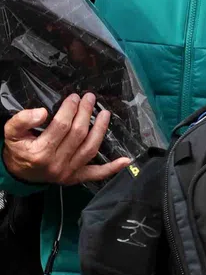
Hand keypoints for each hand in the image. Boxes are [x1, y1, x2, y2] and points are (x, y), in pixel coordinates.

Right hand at [3, 96, 131, 185]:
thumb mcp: (11, 133)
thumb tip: (43, 112)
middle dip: (85, 113)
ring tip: (105, 113)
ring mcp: (69, 172)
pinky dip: (112, 168)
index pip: (61, 126)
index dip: (70, 109)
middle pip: (78, 134)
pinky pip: (97, 173)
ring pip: (90, 148)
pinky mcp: (76, 177)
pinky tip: (126, 160)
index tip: (74, 97)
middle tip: (90, 98)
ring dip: (100, 130)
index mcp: (41, 152)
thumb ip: (22, 120)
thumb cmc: (18, 149)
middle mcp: (57, 163)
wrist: (18, 173)